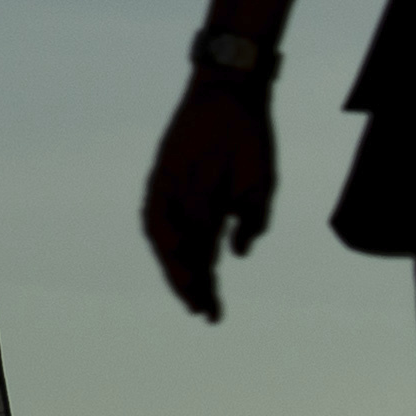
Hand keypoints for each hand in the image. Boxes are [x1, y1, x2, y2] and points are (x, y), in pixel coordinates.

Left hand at [141, 74, 276, 321]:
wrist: (235, 98)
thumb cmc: (251, 142)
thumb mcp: (260, 186)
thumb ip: (252, 220)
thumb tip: (238, 252)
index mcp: (212, 219)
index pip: (205, 264)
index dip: (207, 291)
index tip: (213, 317)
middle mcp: (188, 212)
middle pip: (184, 259)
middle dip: (190, 287)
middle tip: (199, 310)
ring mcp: (172, 195)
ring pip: (166, 241)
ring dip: (174, 265)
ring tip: (187, 286)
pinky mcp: (160, 176)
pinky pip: (154, 210)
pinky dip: (161, 230)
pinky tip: (173, 247)